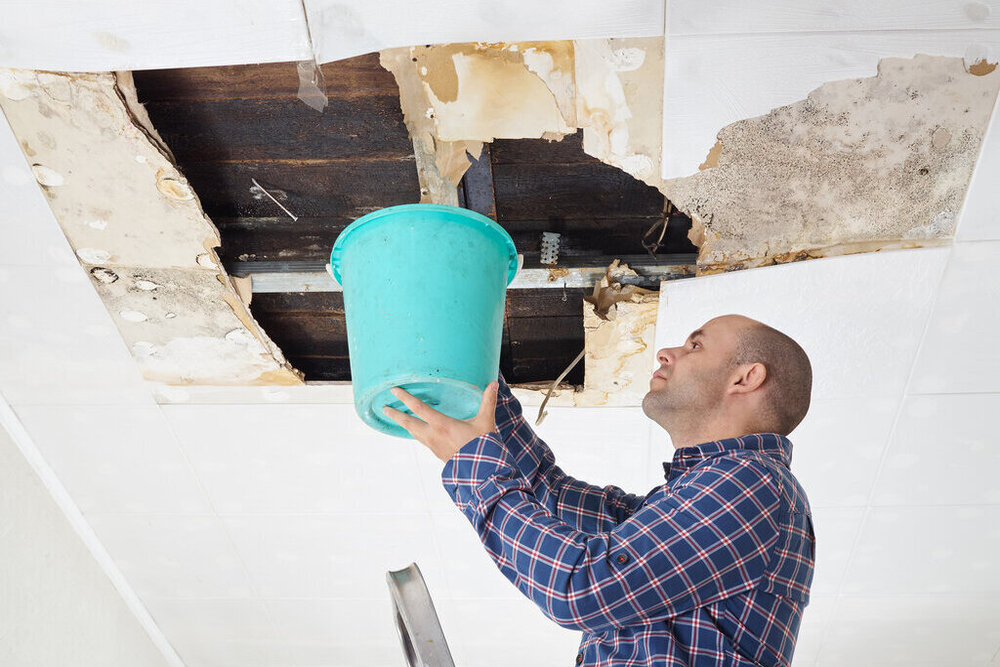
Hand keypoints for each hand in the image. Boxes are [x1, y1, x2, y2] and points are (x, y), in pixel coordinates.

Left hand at [382, 382, 499, 462]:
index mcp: (442, 425)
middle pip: (409, 423)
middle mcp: (433, 435)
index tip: (394, 391)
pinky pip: (422, 440)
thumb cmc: (482, 446)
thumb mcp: (485, 422)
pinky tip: (418, 431)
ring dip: (404, 424)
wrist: (480, 472)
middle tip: (384, 408)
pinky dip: (416, 433)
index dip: (405, 398)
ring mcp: (433, 446)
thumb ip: (488, 401)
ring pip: (414, 433)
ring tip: (397, 418)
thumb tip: (493, 383)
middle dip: (395, 415)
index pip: (419, 408)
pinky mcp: (437, 453)